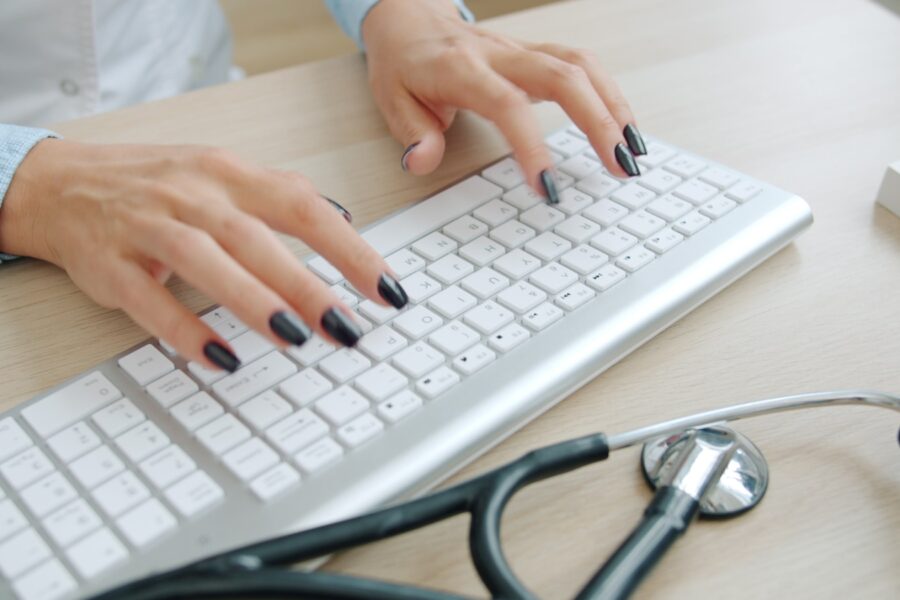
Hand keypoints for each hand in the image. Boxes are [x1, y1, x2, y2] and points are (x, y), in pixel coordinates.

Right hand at [0, 140, 408, 370]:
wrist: (62, 183)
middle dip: (309, 284)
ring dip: (255, 300)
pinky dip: (185, 330)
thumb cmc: (157, 184)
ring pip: (206, 260)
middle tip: (349, 326)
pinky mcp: (111, 265)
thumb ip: (281, 194)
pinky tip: (221, 358)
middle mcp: (193, 196)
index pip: (303, 207)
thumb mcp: (222, 173)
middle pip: (258, 238)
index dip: (351, 249)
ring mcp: (149, 227)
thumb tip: (343, 217)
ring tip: (297, 337)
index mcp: (230, 175)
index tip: (387, 290)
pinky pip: (149, 300)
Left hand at [362, 0, 645, 196]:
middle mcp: (498, 53)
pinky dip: (609, 96)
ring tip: (634, 153)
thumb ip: (413, 133)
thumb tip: (423, 161)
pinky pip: (582, 66)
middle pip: (562, 76)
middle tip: (620, 168)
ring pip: (581, 65)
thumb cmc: (404, 62)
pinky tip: (623, 128)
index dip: (530, 145)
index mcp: (460, 68)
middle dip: (597, 123)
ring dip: (614, 108)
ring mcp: (521, 50)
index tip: (547, 187)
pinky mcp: (536, 54)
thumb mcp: (391, 100)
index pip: (506, 104)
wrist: (409, 19)